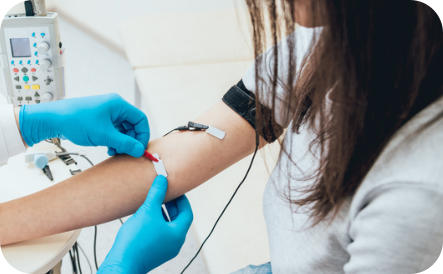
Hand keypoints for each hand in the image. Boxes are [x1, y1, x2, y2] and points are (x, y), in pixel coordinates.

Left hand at [19, 94, 148, 156]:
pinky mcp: (99, 119)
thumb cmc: (76, 121)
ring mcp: (106, 113)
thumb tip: (139, 150)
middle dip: (131, 140)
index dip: (143, 135)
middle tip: (127, 152)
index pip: (140, 119)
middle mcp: (114, 107)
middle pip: (132, 125)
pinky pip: (113, 130)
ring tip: (115, 151)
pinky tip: (108, 148)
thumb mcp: (105, 135)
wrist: (53, 120)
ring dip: (122, 142)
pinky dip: (114, 140)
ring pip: (123, 129)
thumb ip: (125, 143)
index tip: (139, 148)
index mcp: (118, 105)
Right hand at [98, 176, 193, 273]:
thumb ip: (157, 194)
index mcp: (178, 234)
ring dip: (163, 213)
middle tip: (165, 193)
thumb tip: (162, 179)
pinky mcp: (154, 252)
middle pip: (178, 219)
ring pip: (168, 226)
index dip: (182, 198)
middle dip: (172, 205)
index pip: (187, 212)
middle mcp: (174, 243)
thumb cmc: (136, 240)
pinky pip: (159, 233)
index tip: (175, 189)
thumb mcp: (148, 211)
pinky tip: (144, 217)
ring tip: (154, 202)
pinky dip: (156, 223)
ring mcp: (164, 249)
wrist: (121, 263)